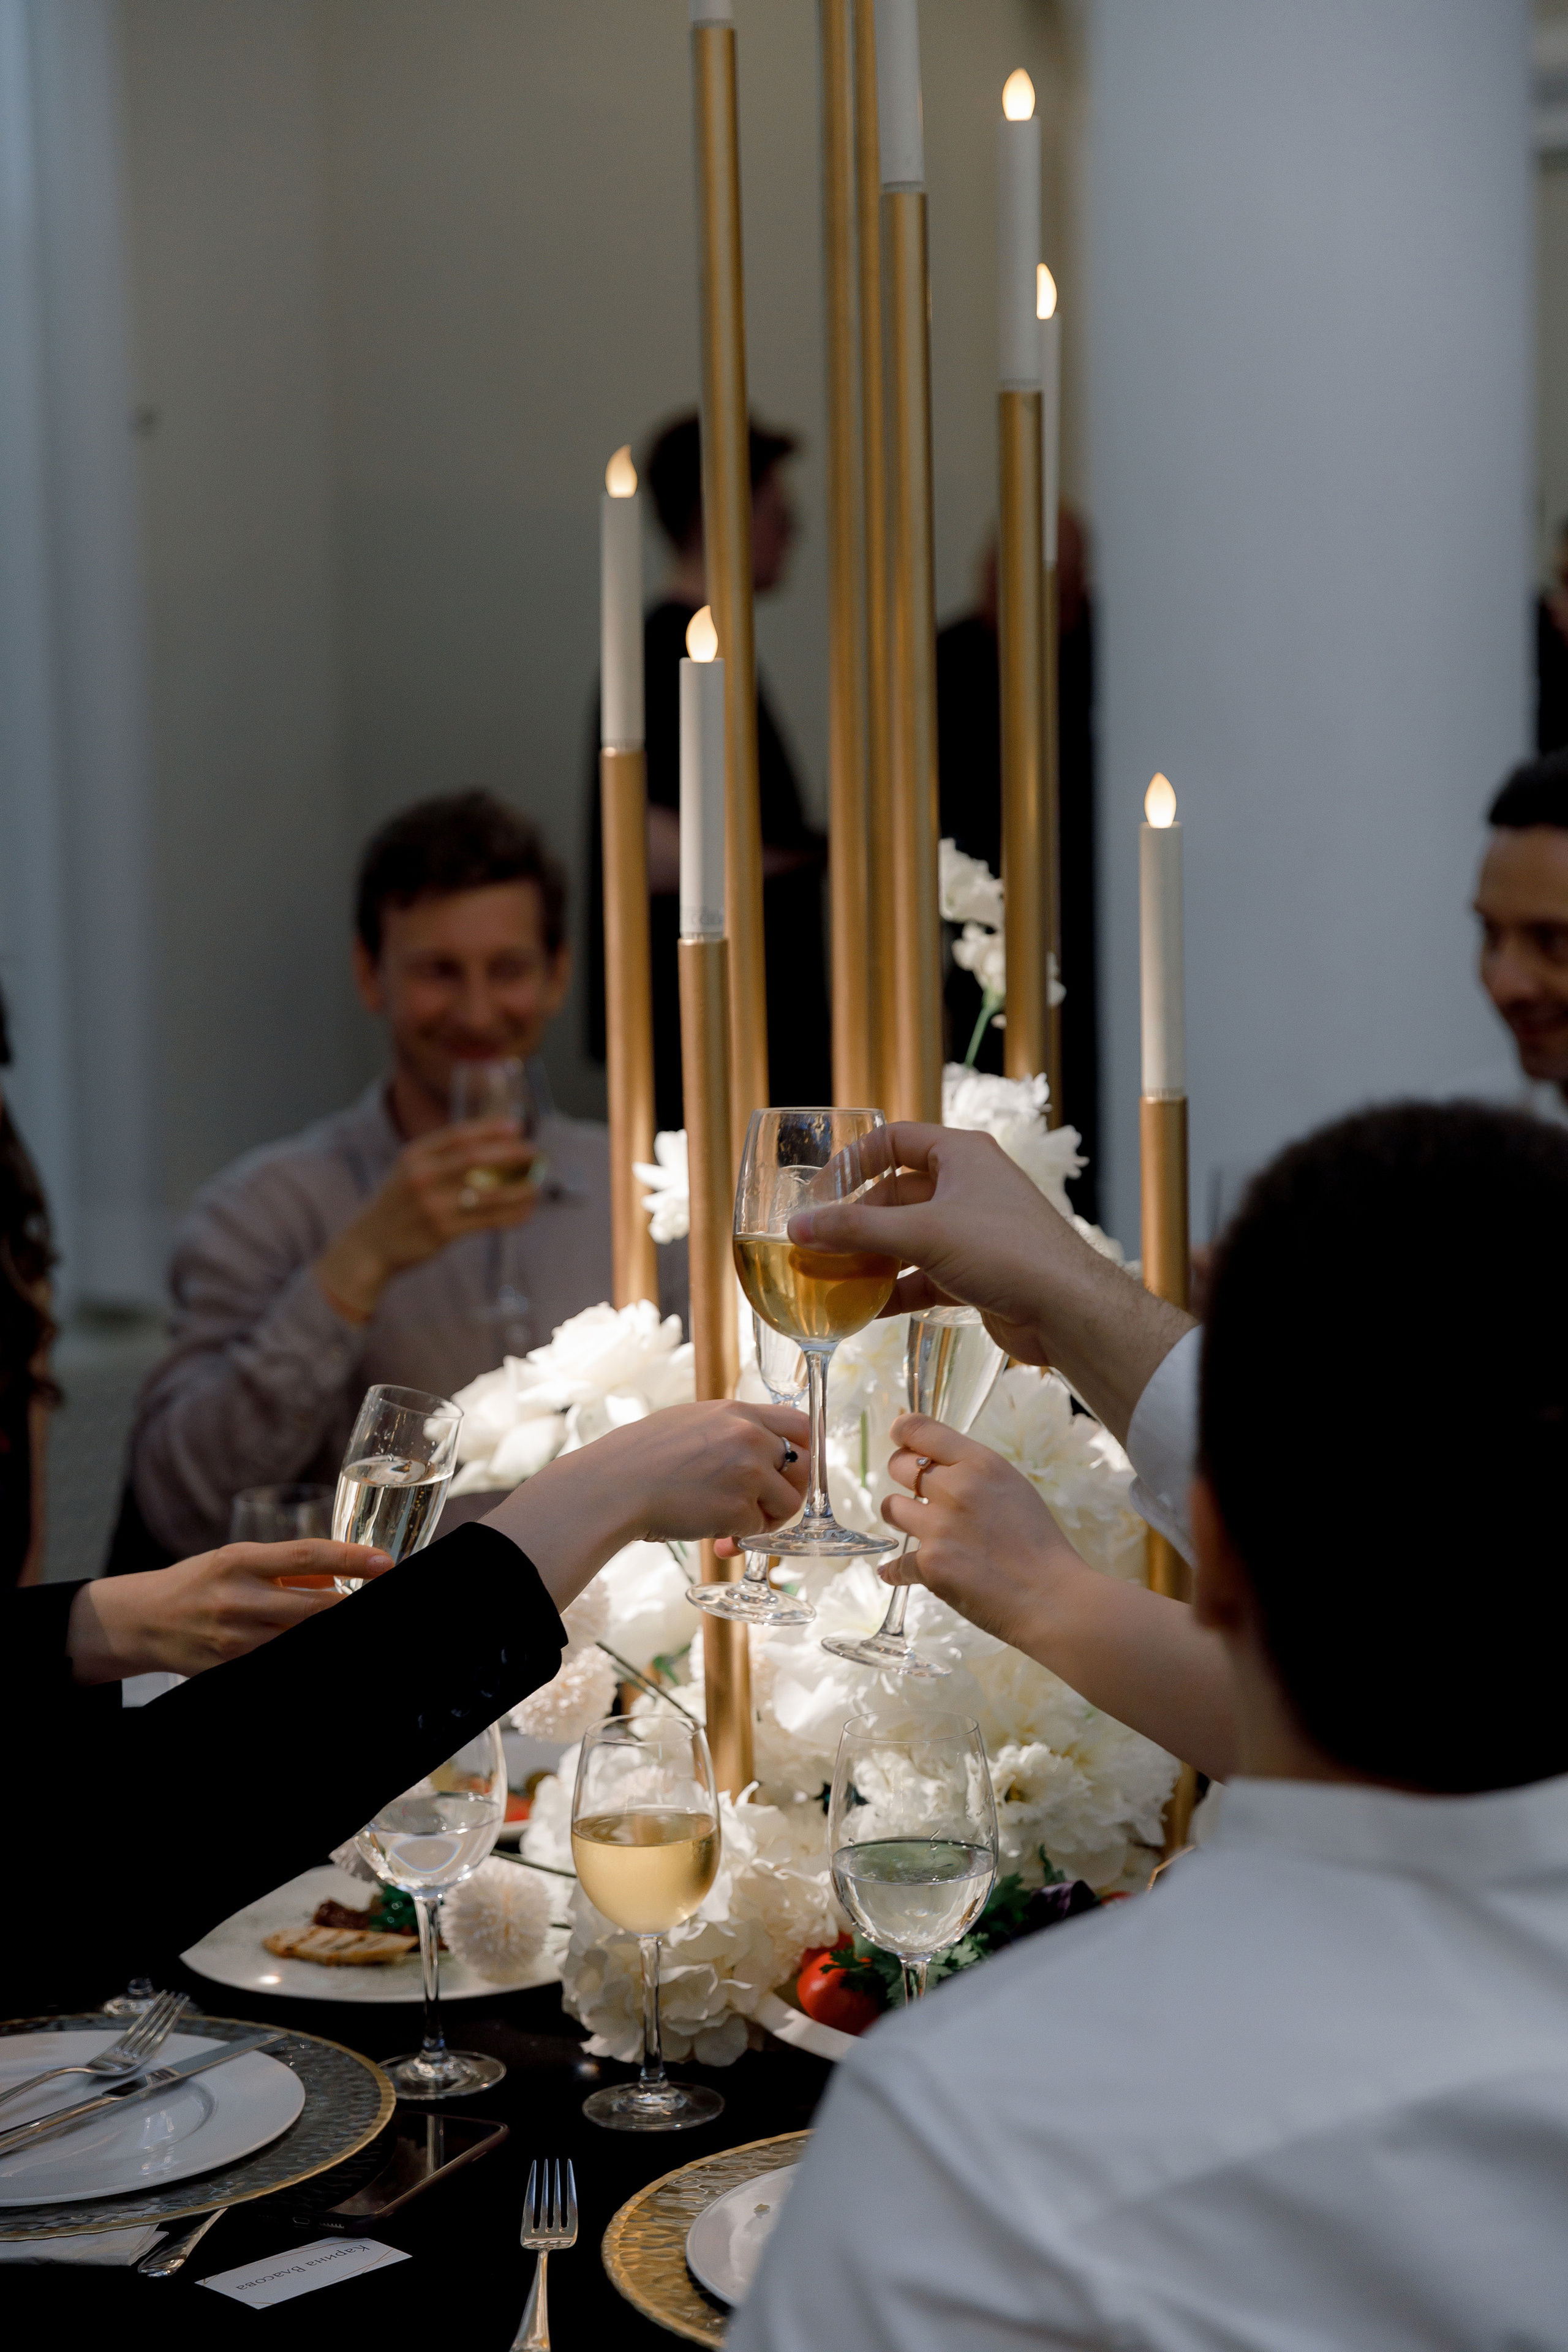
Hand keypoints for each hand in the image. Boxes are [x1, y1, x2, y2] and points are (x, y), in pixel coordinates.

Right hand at [67, 1541, 393, 1683]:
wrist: (143, 1621)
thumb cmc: (199, 1583)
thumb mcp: (238, 1561)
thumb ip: (288, 1569)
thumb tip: (340, 1575)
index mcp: (239, 1561)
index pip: (305, 1556)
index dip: (351, 1558)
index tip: (385, 1563)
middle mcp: (236, 1599)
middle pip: (312, 1606)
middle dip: (352, 1607)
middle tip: (386, 1602)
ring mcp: (232, 1640)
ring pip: (300, 1639)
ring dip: (330, 1633)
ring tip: (357, 1625)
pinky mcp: (228, 1669)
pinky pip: (278, 1662)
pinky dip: (304, 1653)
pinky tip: (316, 1646)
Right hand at [313, 1120, 539, 1318]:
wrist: (368, 1246)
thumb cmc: (398, 1205)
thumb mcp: (410, 1171)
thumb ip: (441, 1156)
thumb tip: (491, 1142)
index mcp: (414, 1156)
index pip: (458, 1135)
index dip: (491, 1128)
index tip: (517, 1127)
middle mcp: (422, 1177)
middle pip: (475, 1159)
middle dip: (510, 1154)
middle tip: (534, 1154)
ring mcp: (432, 1205)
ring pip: (487, 1192)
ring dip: (518, 1188)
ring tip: (537, 1185)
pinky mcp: (442, 1232)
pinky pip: (486, 1221)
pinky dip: (510, 1216)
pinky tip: (526, 1212)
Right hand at [482, 1400, 809, 1611]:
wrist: (613, 1486)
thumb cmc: (639, 1458)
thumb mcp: (689, 1423)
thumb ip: (727, 1431)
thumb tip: (755, 1450)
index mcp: (737, 1412)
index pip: (800, 1423)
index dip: (805, 1450)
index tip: (795, 1469)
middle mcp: (749, 1436)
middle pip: (803, 1466)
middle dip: (789, 1491)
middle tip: (765, 1508)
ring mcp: (748, 1472)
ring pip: (787, 1503)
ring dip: (764, 1519)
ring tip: (730, 1525)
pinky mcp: (739, 1508)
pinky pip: (757, 1529)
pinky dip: (740, 1538)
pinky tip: (713, 1537)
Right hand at [788, 1123, 1191, 1440]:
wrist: (1067, 1309)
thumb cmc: (1005, 1251)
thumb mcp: (921, 1234)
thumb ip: (855, 1232)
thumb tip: (798, 1229)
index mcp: (960, 1154)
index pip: (894, 1140)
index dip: (853, 1161)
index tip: (819, 1192)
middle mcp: (968, 1185)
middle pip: (896, 1194)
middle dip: (857, 1221)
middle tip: (818, 1245)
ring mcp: (974, 1229)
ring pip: (909, 1237)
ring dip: (873, 1258)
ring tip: (833, 1279)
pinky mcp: (978, 1270)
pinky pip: (924, 1272)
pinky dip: (896, 1287)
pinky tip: (867, 1309)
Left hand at [879, 1413, 1087, 1652]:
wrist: (1052, 1597)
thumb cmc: (1040, 1543)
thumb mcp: (1013, 1488)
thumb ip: (974, 1472)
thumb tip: (937, 1467)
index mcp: (980, 1463)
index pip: (920, 1429)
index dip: (902, 1432)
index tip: (899, 1440)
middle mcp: (955, 1488)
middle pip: (898, 1466)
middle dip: (903, 1477)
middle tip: (918, 1494)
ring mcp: (939, 1527)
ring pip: (891, 1507)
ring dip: (902, 1517)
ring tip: (923, 1530)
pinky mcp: (930, 1565)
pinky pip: (896, 1563)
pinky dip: (898, 1571)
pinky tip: (904, 1573)